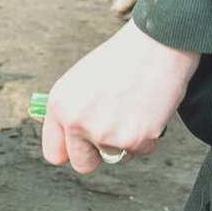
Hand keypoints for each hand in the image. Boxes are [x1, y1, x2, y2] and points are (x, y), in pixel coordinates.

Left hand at [42, 19, 200, 173]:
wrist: (156, 46)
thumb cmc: (121, 60)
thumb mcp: (79, 80)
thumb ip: (69, 110)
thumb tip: (64, 136)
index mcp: (59, 106)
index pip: (55, 153)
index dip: (71, 151)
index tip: (81, 147)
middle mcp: (76, 123)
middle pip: (83, 164)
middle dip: (97, 154)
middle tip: (112, 130)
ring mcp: (105, 133)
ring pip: (115, 158)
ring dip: (124, 142)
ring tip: (131, 110)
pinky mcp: (134, 139)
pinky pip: (141, 151)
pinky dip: (147, 137)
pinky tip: (147, 111)